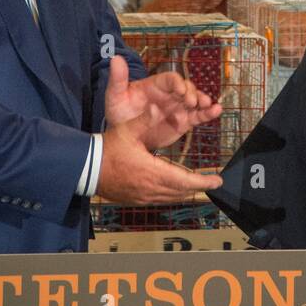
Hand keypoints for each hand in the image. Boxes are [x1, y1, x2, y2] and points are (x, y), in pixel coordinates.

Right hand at [96, 55, 223, 203]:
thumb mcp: (127, 130)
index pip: (183, 179)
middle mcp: (150, 187)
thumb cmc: (108, 148)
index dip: (202, 181)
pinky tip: (177, 190)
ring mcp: (143, 196)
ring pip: (172, 197)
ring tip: (199, 185)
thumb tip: (158, 105)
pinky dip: (173, 195)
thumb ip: (145, 119)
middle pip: (181, 191)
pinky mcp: (137, 200)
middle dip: (199, 187)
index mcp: (150, 170)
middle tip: (213, 182)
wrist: (88, 169)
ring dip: (187, 192)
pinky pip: (161, 200)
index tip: (217, 180)